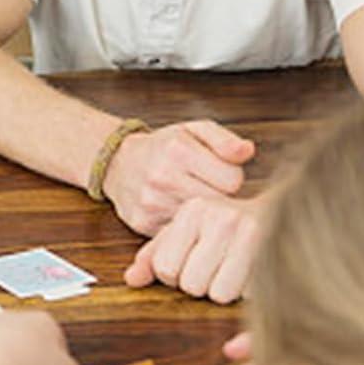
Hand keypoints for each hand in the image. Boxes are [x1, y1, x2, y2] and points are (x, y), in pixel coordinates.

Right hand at [102, 120, 254, 234]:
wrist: (116, 163)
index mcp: (178, 150)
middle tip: (208, 188)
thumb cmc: (162, 148)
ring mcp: (151, 202)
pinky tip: (176, 211)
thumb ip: (224, 140)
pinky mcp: (143, 223)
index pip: (232, 179)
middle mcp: (162, 176)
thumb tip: (247, 151)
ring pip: (201, 221)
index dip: (231, 177)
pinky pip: (180, 233)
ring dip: (202, 214)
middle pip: (218, 203)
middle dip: (219, 198)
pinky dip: (184, 226)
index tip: (219, 174)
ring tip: (190, 197)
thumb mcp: (193, 131)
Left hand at [124, 194, 263, 302]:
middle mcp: (223, 219)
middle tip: (210, 270)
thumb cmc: (220, 226)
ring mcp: (254, 235)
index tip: (187, 263)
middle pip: (192, 285)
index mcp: (194, 211)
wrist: (277, 212)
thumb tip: (131, 280)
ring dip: (222, 292)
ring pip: (220, 295)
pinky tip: (249, 275)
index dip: (173, 276)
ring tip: (228, 272)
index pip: (166, 268)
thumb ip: (153, 255)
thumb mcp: (183, 232)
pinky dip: (246, 294)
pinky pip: (249, 296)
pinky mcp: (277, 254)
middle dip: (198, 285)